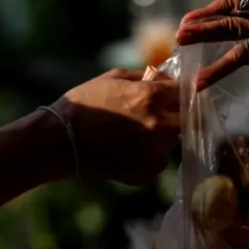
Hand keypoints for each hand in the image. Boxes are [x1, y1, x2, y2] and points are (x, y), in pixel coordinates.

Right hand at [50, 69, 180, 184]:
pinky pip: (160, 159)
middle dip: (179, 113)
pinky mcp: (149, 172)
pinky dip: (151, 154)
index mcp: (151, 97)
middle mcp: (159, 125)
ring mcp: (155, 152)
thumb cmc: (83, 105)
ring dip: (164, 134)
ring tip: (136, 132)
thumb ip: (145, 76)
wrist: (60, 142)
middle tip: (164, 113)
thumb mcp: (113, 78)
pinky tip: (129, 148)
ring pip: (174, 140)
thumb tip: (167, 77)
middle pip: (188, 118)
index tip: (179, 93)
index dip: (183, 91)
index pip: (186, 91)